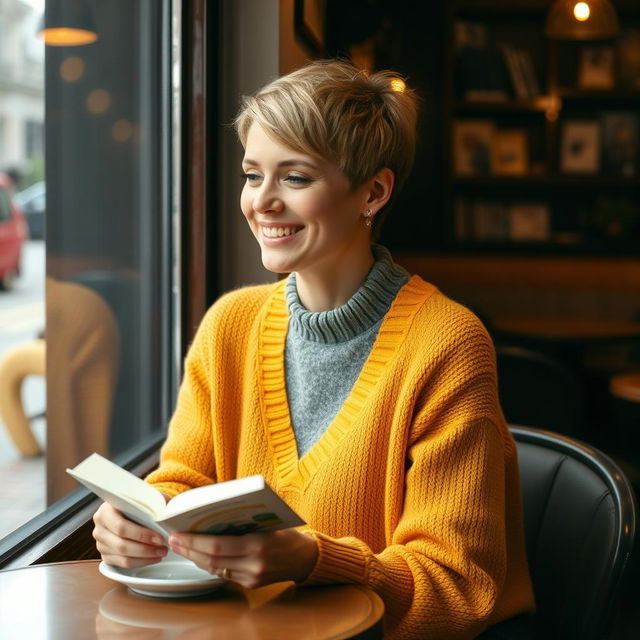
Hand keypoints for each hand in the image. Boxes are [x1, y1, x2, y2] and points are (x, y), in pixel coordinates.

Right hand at [92, 502, 167, 567]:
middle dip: (146, 549)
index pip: (121, 527)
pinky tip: (152, 557)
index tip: (159, 538)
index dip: (141, 534)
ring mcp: (101, 544)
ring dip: (145, 558)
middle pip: (122, 545)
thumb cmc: (136, 502)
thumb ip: (153, 503)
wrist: (125, 508)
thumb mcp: (143, 497)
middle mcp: (99, 529)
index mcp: (105, 511)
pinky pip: (123, 564)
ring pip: (123, 557)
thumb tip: (167, 513)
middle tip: (163, 548)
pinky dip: (140, 562)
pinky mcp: (105, 556)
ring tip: (161, 553)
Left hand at [168, 528, 318, 588]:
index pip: (218, 546)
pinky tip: (200, 555)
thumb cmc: (286, 532)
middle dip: (189, 550)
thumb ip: (242, 520)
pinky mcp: (250, 584)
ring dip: (195, 558)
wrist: (306, 557)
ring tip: (182, 547)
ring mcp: (251, 577)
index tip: (177, 534)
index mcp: (258, 545)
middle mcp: (253, 565)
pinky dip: (209, 563)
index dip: (194, 541)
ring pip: (214, 569)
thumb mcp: (267, 521)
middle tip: (173, 540)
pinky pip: (223, 574)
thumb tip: (211, 514)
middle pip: (212, 560)